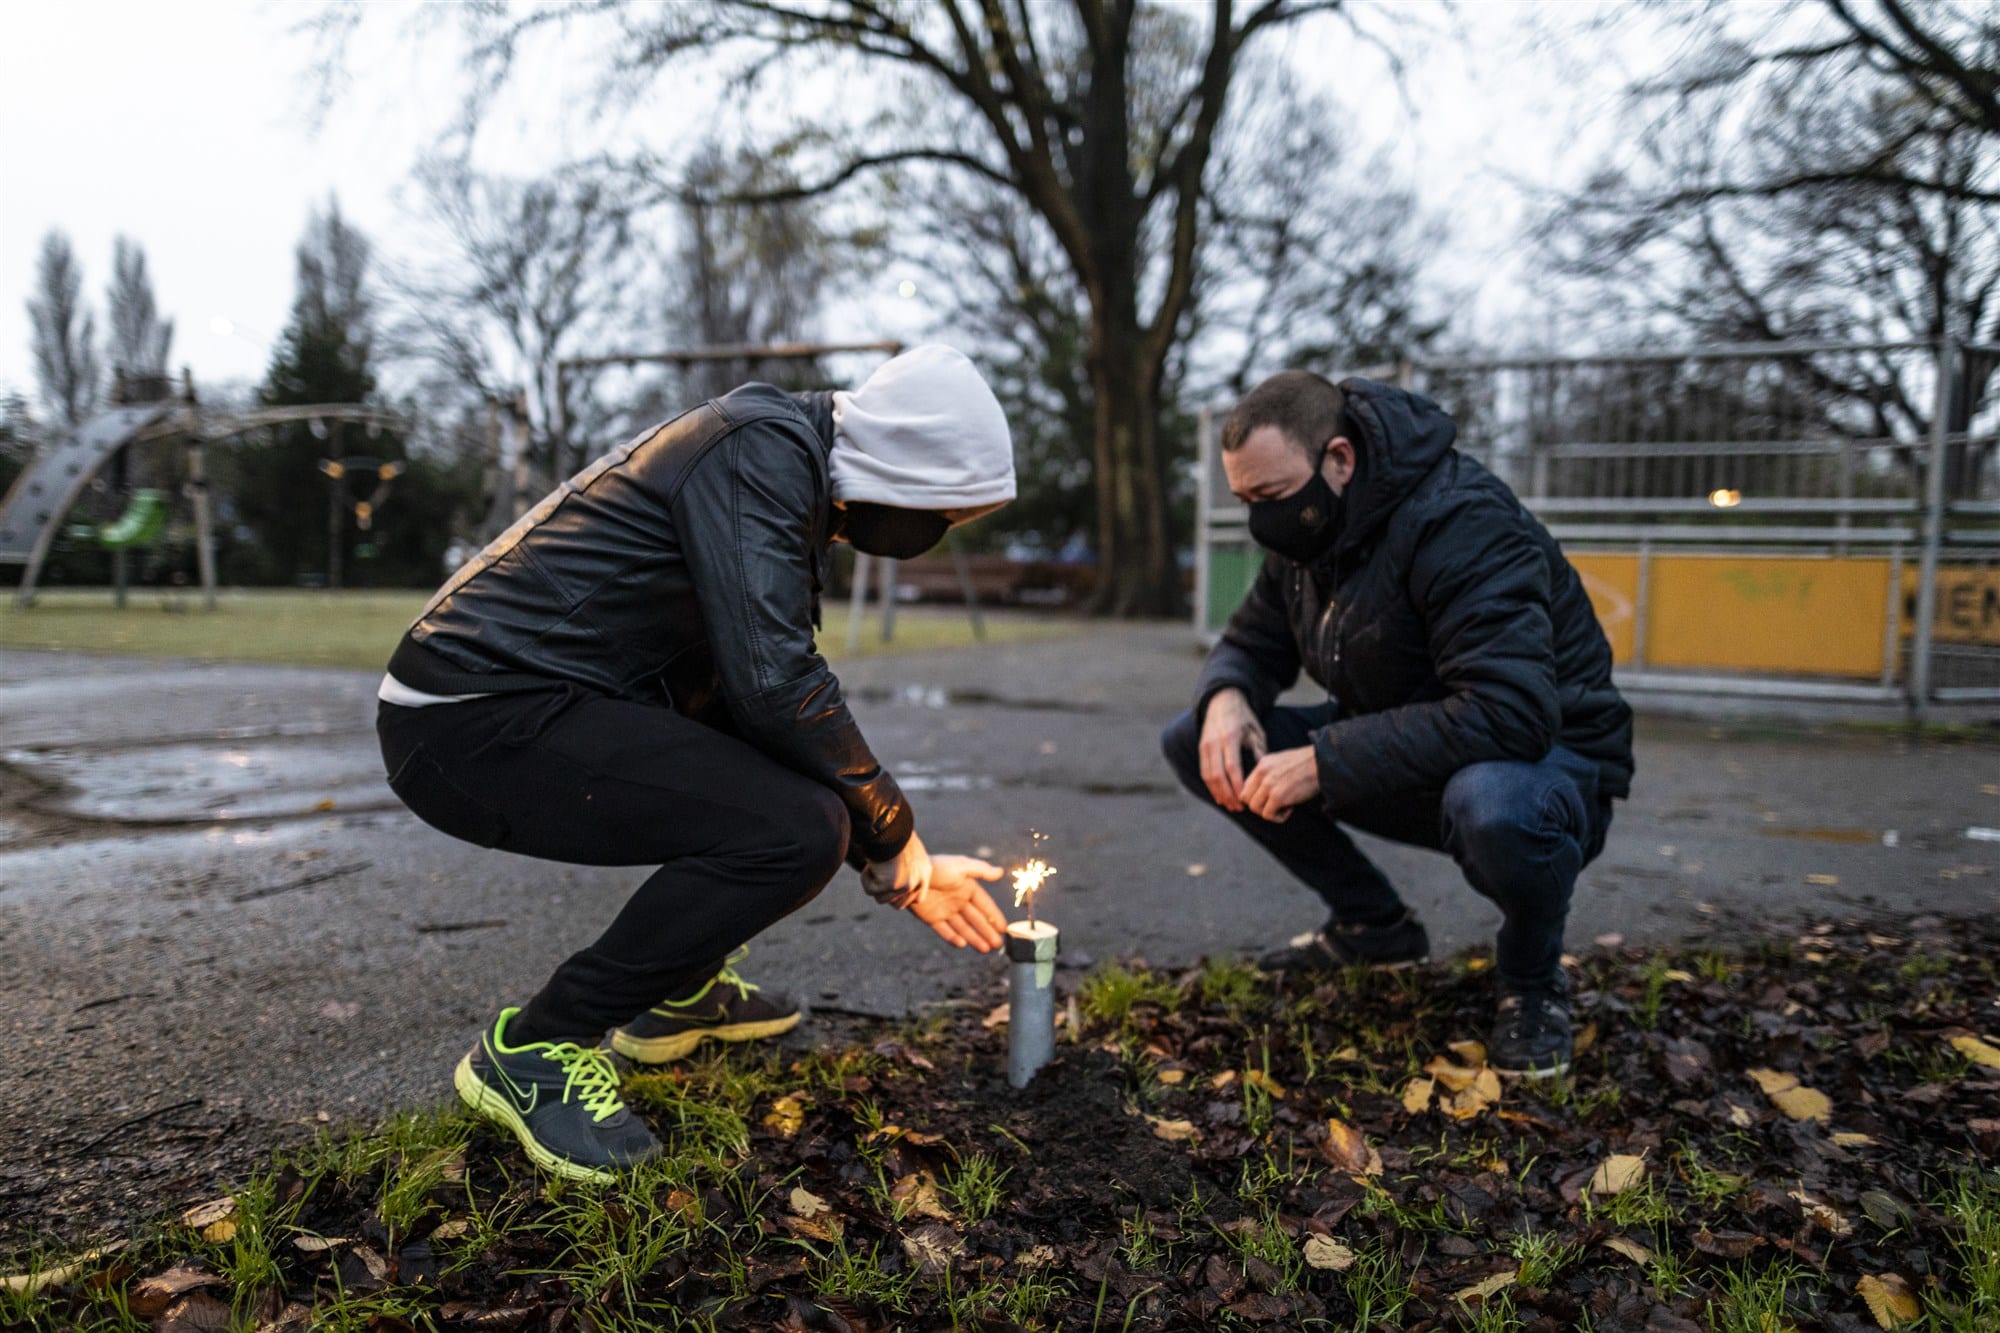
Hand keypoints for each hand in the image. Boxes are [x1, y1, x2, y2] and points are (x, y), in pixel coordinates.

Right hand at [862, 832, 931, 907]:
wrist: (889, 825)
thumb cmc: (894, 832)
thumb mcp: (905, 851)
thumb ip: (904, 868)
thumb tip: (891, 879)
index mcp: (926, 873)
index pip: (917, 899)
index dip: (900, 895)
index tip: (888, 884)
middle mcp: (919, 882)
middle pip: (899, 905)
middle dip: (885, 893)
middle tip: (878, 877)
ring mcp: (906, 885)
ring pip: (882, 899)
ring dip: (873, 883)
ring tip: (874, 864)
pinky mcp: (891, 885)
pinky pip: (870, 891)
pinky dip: (865, 878)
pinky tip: (870, 863)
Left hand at [911, 855, 1007, 951]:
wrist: (911, 875)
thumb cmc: (938, 867)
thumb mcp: (962, 867)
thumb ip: (982, 870)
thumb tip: (1001, 873)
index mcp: (966, 887)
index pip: (984, 905)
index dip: (994, 916)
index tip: (1004, 929)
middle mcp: (957, 900)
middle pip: (976, 919)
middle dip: (987, 932)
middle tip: (998, 945)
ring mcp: (945, 910)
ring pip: (963, 927)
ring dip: (974, 938)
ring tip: (985, 949)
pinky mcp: (932, 918)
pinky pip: (945, 930)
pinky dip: (952, 938)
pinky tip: (962, 944)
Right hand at [1198, 688, 1266, 812]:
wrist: (1222, 701)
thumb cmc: (1243, 717)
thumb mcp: (1255, 730)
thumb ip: (1258, 751)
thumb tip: (1262, 773)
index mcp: (1230, 737)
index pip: (1232, 767)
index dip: (1237, 785)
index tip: (1245, 799)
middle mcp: (1214, 742)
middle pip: (1217, 775)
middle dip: (1228, 794)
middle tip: (1238, 807)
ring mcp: (1205, 745)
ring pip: (1208, 776)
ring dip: (1219, 793)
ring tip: (1229, 805)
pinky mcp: (1201, 749)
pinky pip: (1204, 771)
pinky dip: (1211, 786)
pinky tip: (1219, 796)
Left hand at [1242, 745, 1319, 821]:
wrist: (1323, 763)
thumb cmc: (1308, 764)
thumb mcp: (1282, 762)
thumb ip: (1269, 772)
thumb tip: (1263, 790)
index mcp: (1262, 764)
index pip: (1246, 786)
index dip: (1256, 796)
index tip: (1269, 799)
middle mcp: (1262, 774)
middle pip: (1246, 798)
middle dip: (1260, 805)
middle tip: (1276, 805)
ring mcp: (1269, 785)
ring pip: (1255, 808)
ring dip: (1269, 812)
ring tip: (1285, 806)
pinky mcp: (1278, 796)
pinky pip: (1268, 815)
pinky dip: (1278, 817)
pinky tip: (1290, 809)